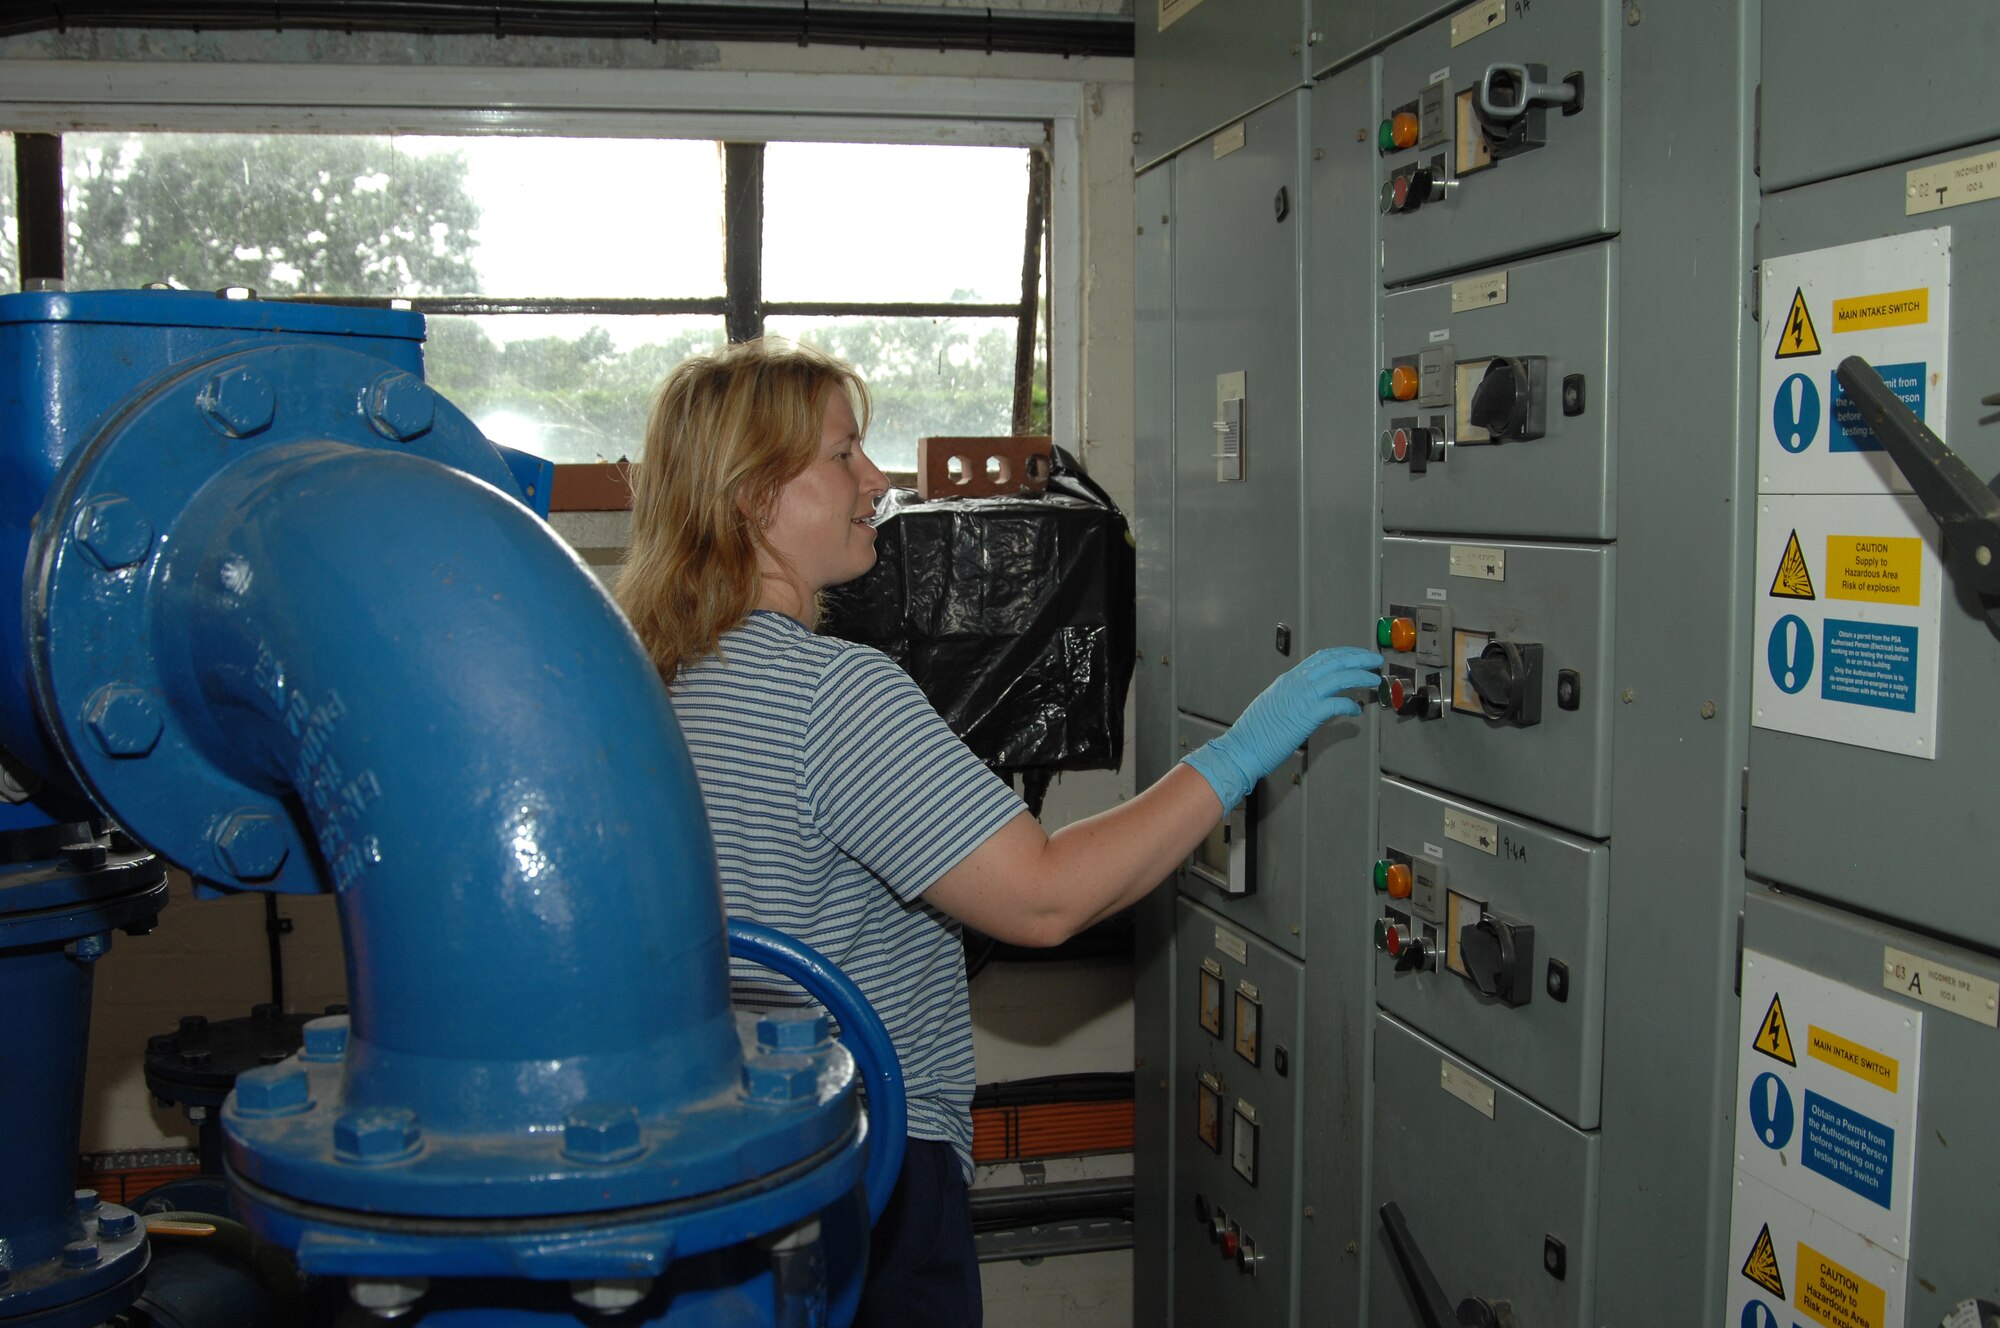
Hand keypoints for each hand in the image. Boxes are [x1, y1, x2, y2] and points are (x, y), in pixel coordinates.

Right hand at [1181, 646, 1382, 809]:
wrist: (1241, 748)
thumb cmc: (1254, 733)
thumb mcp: (1273, 704)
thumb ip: (1293, 697)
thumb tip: (1311, 699)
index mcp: (1288, 679)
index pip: (1321, 657)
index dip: (1343, 653)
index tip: (1356, 655)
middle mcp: (1296, 683)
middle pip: (1334, 661)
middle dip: (1358, 657)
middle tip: (1373, 660)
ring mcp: (1301, 698)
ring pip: (1339, 677)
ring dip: (1360, 676)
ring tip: (1374, 679)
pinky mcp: (1307, 716)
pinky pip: (1336, 704)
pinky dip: (1349, 704)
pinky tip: (1356, 709)